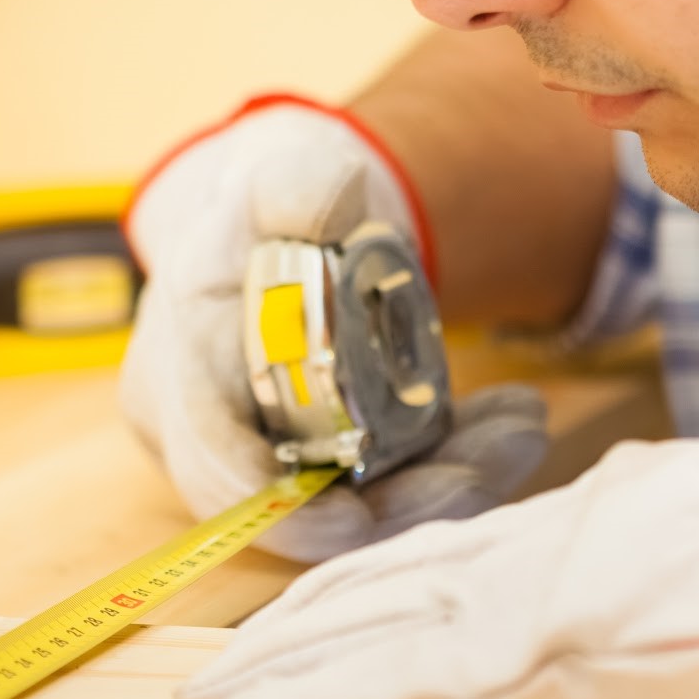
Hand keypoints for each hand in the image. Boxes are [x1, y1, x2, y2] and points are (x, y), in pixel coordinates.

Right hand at [120, 95, 548, 561]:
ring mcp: (277, 463)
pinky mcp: (332, 470)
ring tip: (521, 429)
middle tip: (492, 460)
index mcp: (177, 377)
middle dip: (403, 501)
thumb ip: (294, 186)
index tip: (356, 518)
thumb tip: (327, 198)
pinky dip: (455, 464)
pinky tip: (512, 425)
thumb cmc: (265, 211)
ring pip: (362, 507)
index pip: (211, 467)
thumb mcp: (274, 181)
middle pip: (305, 509)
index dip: (278, 509)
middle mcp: (217, 438)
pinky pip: (392, 490)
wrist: (287, 230)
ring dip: (448, 480)